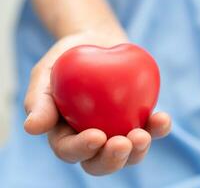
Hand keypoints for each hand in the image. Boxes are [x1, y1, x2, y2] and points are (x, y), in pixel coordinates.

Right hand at [23, 32, 171, 175]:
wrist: (95, 42)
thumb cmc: (67, 59)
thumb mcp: (46, 75)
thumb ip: (39, 101)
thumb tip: (32, 128)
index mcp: (67, 134)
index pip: (70, 151)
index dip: (82, 149)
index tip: (96, 136)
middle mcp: (94, 138)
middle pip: (102, 162)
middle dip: (113, 159)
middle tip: (123, 143)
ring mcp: (118, 130)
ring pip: (129, 153)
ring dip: (138, 149)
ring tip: (143, 135)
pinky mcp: (138, 118)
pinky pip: (151, 129)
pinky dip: (158, 128)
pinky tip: (162, 119)